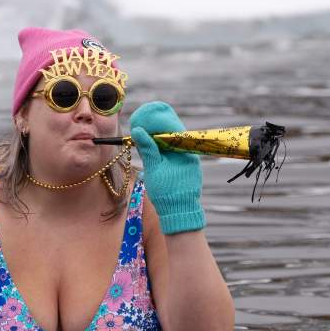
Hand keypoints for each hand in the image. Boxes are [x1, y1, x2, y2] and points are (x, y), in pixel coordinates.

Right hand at [130, 101, 203, 234]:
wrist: (180, 213)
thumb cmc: (167, 192)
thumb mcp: (154, 168)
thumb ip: (147, 148)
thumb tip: (138, 130)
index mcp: (184, 150)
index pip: (172, 127)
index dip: (158, 120)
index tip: (145, 117)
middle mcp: (190, 153)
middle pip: (173, 134)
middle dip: (158, 130)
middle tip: (143, 126)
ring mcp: (190, 160)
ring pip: (175, 144)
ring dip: (161, 140)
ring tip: (146, 138)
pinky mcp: (188, 168)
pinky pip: (177, 153)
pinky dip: (166, 150)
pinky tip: (156, 151)